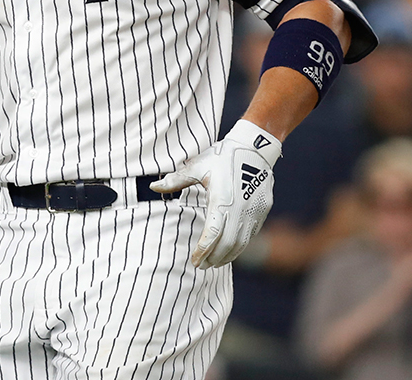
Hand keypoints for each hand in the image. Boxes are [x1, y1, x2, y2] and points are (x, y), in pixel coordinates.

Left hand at [150, 119, 281, 268]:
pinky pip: (251, 234)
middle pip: (228, 244)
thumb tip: (153, 187)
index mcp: (221, 201)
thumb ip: (175, 180)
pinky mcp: (262, 210)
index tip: (195, 260)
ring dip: (228, 255)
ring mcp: (254, 211)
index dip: (203, 250)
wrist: (254, 148)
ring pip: (242, 242)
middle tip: (202, 266)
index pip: (212, 234)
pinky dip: (240, 245)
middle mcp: (240, 210)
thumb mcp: (197, 166)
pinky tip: (230, 249)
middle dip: (214, 258)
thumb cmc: (222, 156)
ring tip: (214, 262)